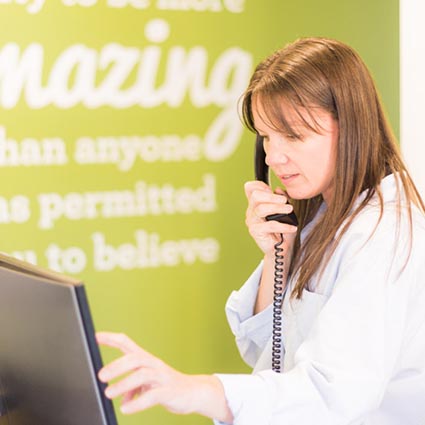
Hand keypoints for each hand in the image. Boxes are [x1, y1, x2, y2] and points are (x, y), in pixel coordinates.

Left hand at [96, 332, 232, 422]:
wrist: (193, 392)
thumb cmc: (167, 384)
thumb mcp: (147, 383)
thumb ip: (133, 387)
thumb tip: (120, 397)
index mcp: (146, 359)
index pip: (127, 343)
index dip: (112, 338)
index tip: (97, 336)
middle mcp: (154, 364)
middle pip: (135, 358)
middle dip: (117, 365)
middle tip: (101, 376)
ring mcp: (162, 376)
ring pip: (142, 374)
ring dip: (124, 384)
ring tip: (109, 393)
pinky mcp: (169, 391)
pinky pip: (152, 395)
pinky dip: (137, 402)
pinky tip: (126, 408)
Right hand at [244, 180, 296, 255]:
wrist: (282, 249)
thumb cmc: (283, 230)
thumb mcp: (286, 211)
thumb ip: (282, 199)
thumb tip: (278, 189)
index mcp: (256, 204)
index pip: (250, 188)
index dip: (259, 185)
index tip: (271, 188)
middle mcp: (252, 211)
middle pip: (255, 196)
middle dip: (272, 196)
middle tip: (285, 200)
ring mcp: (252, 221)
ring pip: (261, 208)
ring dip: (278, 208)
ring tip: (289, 209)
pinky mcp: (255, 232)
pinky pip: (269, 225)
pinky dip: (283, 225)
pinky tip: (292, 227)